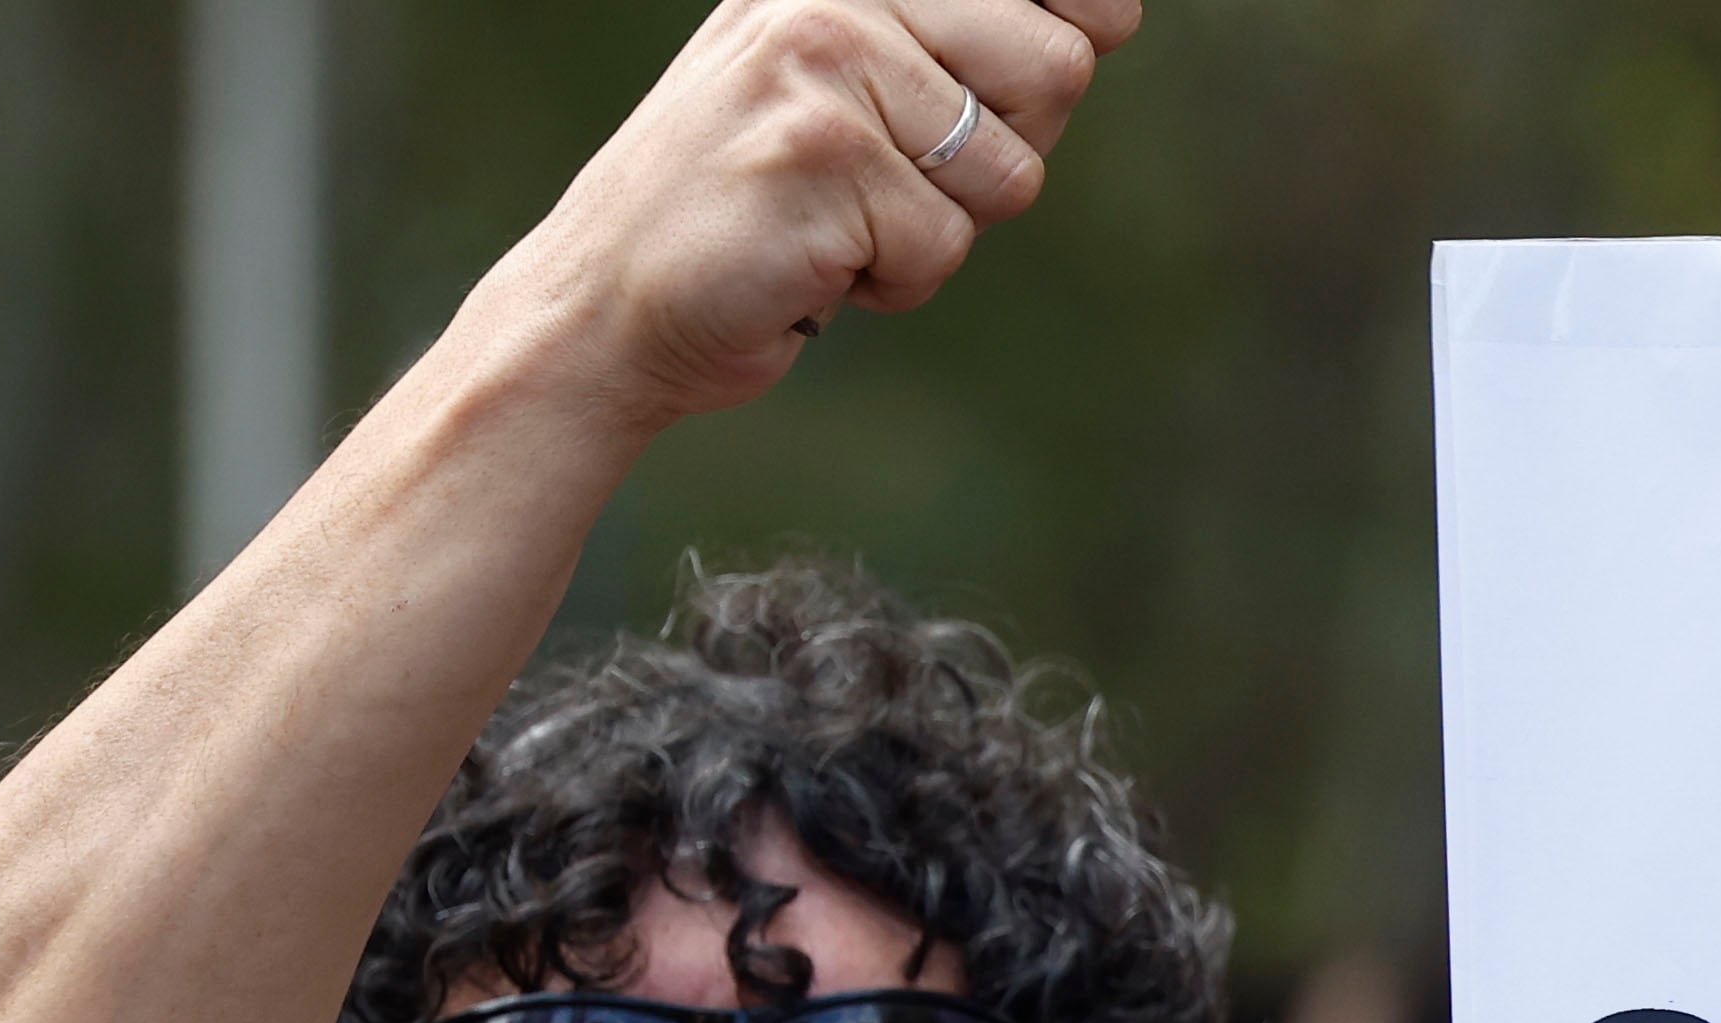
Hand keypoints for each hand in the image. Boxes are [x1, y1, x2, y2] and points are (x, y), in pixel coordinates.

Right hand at [472, 0, 1140, 437]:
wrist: (610, 296)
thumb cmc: (759, 198)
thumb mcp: (852, 81)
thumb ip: (959, 42)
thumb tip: (1110, 13)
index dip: (1078, 27)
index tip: (1039, 67)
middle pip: (1057, 66)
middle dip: (1004, 151)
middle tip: (898, 173)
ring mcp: (824, 64)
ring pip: (1013, 171)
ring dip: (944, 223)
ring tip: (844, 214)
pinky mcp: (824, 154)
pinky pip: (949, 243)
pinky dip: (899, 278)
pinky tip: (817, 256)